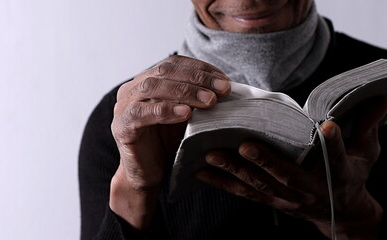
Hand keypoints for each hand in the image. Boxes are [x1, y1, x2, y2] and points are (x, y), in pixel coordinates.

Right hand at [110, 55, 230, 230]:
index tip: (224, 79)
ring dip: (185, 92)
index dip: (199, 68)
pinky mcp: (121, 126)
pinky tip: (186, 114)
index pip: (173, 63)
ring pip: (153, 88)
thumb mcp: (187, 115)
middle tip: (222, 90)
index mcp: (147, 80)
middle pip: (164, 72)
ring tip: (209, 101)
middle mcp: (132, 88)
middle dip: (197, 78)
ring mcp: (123, 106)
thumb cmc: (168, 143)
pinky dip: (165, 110)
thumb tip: (227, 85)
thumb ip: (198, 98)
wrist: (149, 174)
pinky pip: (140, 113)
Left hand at [196, 99, 386, 238]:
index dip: (333, 145)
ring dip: (235, 170)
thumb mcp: (367, 154)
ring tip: (213, 154)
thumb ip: (367, 126)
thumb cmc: (351, 176)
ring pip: (259, 185)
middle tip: (245, 145)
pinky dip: (222, 183)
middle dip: (266, 161)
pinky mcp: (271, 202)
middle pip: (287, 176)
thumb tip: (381, 97)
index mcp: (337, 174)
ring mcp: (287, 198)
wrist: (342, 214)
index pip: (337, 159)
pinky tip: (203, 171)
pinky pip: (245, 194)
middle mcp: (310, 188)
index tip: (328, 127)